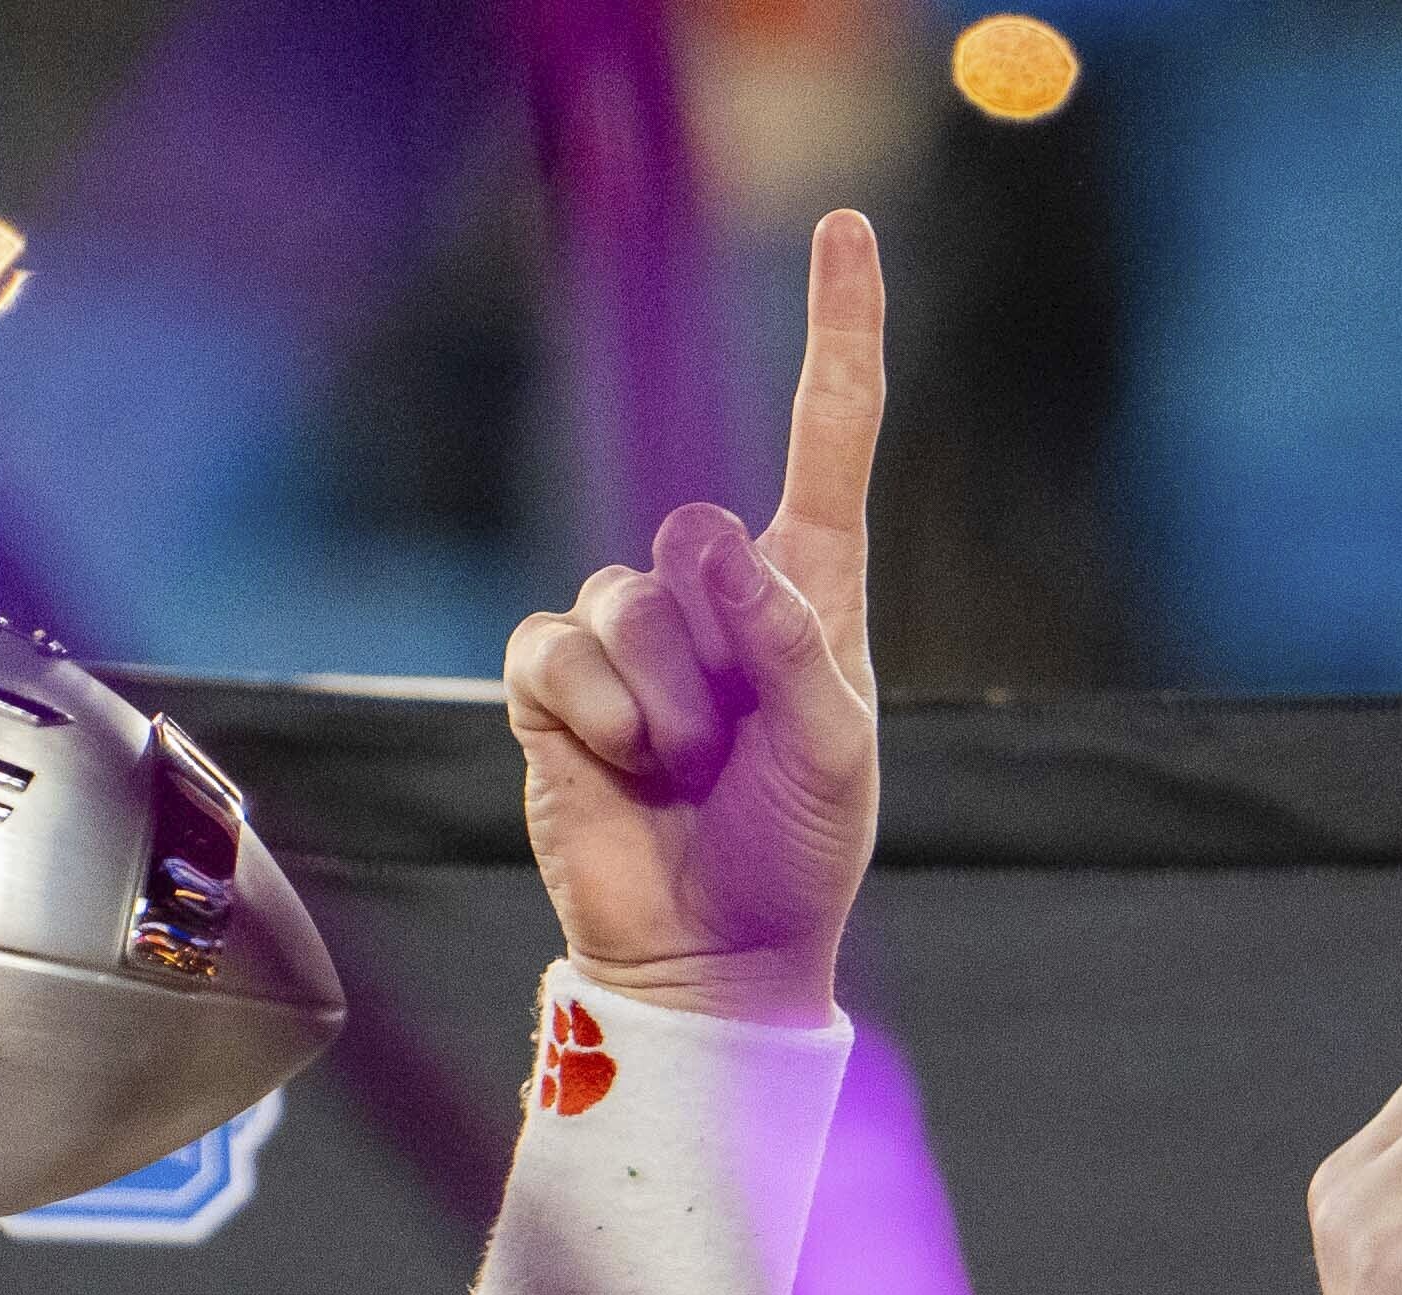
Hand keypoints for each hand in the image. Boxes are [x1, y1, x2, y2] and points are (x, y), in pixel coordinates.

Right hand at [503, 212, 884, 1028]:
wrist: (708, 959)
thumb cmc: (792, 855)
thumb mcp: (832, 752)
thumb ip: (790, 645)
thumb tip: (711, 542)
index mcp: (810, 589)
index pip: (829, 434)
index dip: (838, 331)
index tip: (844, 228)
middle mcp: (714, 595)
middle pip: (696, 537)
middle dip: (719, 650)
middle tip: (734, 747)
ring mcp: (629, 637)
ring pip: (627, 603)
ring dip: (663, 706)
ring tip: (682, 773)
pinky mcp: (557, 686)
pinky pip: (559, 651)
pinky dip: (597, 715)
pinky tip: (622, 768)